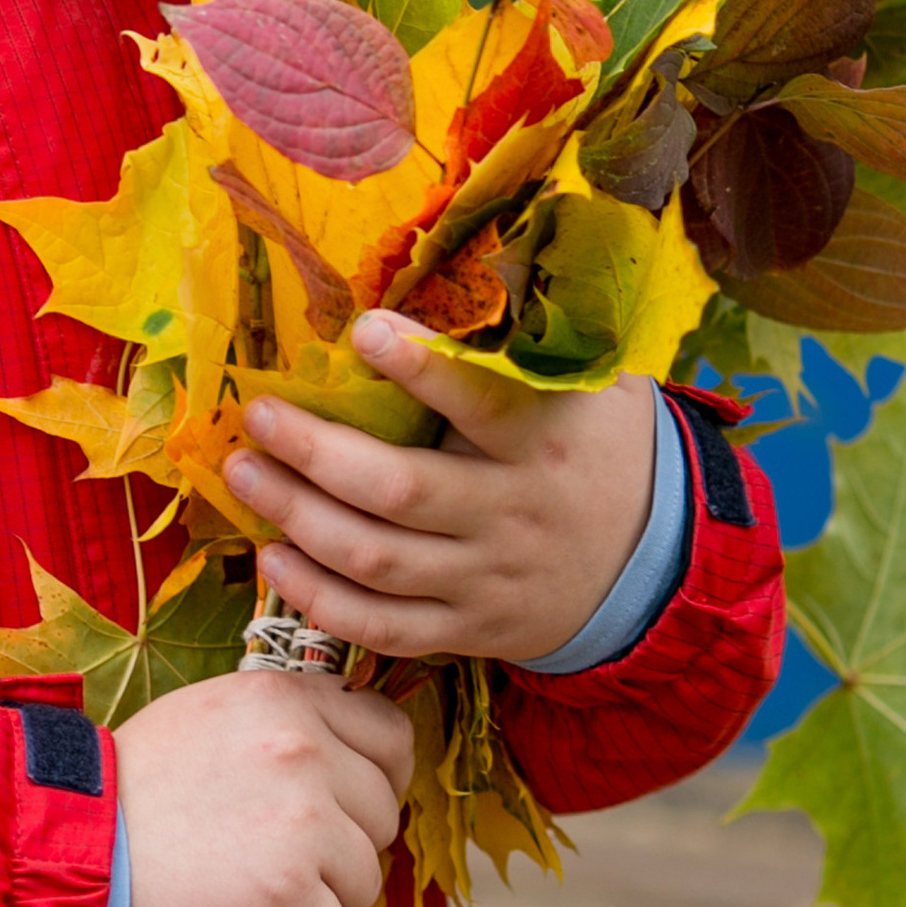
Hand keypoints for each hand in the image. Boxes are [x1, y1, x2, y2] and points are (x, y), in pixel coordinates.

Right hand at [115, 670, 410, 906]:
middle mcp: (301, 747)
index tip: (343, 808)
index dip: (376, 779)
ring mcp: (301, 820)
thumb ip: (283, 725)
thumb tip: (353, 759)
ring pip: (366, 880)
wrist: (63, 856)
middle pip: (384, 815)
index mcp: (283, 697)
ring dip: (320, 901)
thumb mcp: (207, 719)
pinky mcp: (288, 893)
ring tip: (249, 894)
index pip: (392, 734)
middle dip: (342, 849)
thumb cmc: (128, 796)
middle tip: (272, 860)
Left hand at [224, 313, 658, 667]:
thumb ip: (529, 347)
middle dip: (315, 452)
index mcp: (543, 442)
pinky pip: (383, 626)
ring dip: (296, 518)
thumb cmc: (601, 451)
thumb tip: (449, 276)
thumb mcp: (592, 389)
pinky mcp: (470, 630)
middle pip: (397, 491)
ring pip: (376, 560)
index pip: (480, 401)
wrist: (660, 566)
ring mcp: (487, 580)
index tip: (365, 329)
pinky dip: (320, 599)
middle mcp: (511, 513)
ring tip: (244, 476)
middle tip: (261, 415)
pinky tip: (274, 560)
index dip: (421, 366)